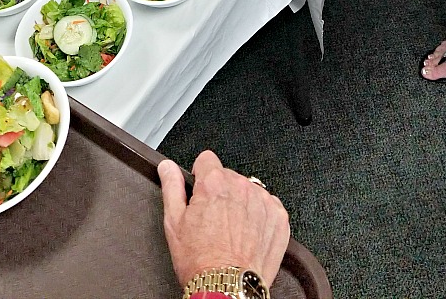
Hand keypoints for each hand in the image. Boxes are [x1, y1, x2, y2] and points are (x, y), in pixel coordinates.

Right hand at [158, 150, 289, 287]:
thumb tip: (167, 167)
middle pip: (228, 177)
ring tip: (231, 231)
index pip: (207, 159)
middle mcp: (240, 186)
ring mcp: (262, 200)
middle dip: (221, 192)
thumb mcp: (174, 223)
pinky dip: (259, 217)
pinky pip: (267, 205)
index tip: (201, 190)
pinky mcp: (278, 216)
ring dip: (241, 203)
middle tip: (213, 220)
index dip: (201, 175)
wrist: (227, 288)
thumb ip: (172, 187)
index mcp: (214, 183)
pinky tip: (248, 235)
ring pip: (248, 190)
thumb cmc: (200, 261)